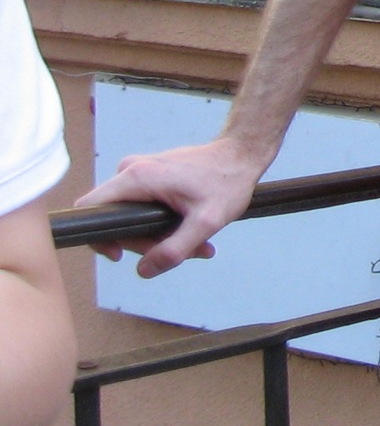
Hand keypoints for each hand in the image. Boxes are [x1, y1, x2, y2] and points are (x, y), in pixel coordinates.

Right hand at [74, 135, 268, 278]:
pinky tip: (193, 234)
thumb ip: (175, 249)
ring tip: (197, 246)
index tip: (122, 254)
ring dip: (158, 236)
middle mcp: (131, 170)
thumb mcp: (207, 221)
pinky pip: (143, 207)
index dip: (98, 237)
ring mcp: (140, 171)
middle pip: (114, 219)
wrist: (243, 154)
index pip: (89, 209)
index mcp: (136, 177)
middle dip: (143, 243)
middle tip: (181, 252)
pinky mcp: (150, 175)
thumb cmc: (228, 181)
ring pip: (131, 216)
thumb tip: (144, 271)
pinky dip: (163, 224)